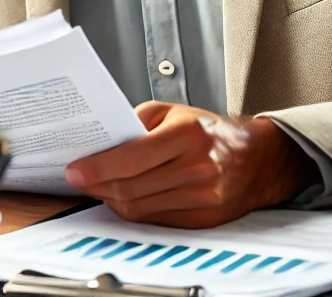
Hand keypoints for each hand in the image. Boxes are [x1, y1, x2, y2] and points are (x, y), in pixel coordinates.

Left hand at [64, 101, 319, 227]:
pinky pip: (155, 220)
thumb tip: (104, 141)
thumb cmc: (211, 131)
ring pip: (140, 209)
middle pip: (132, 187)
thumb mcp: (175, 111)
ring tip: (98, 186)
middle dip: (98, 185)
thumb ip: (138, 122)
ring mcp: (202, 198)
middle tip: (79, 178)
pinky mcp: (203, 220)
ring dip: (112, 199)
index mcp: (189, 134)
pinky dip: (133, 211)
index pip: (133, 157)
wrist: (257, 158)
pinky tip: (123, 197)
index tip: (75, 170)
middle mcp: (197, 168)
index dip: (98, 166)